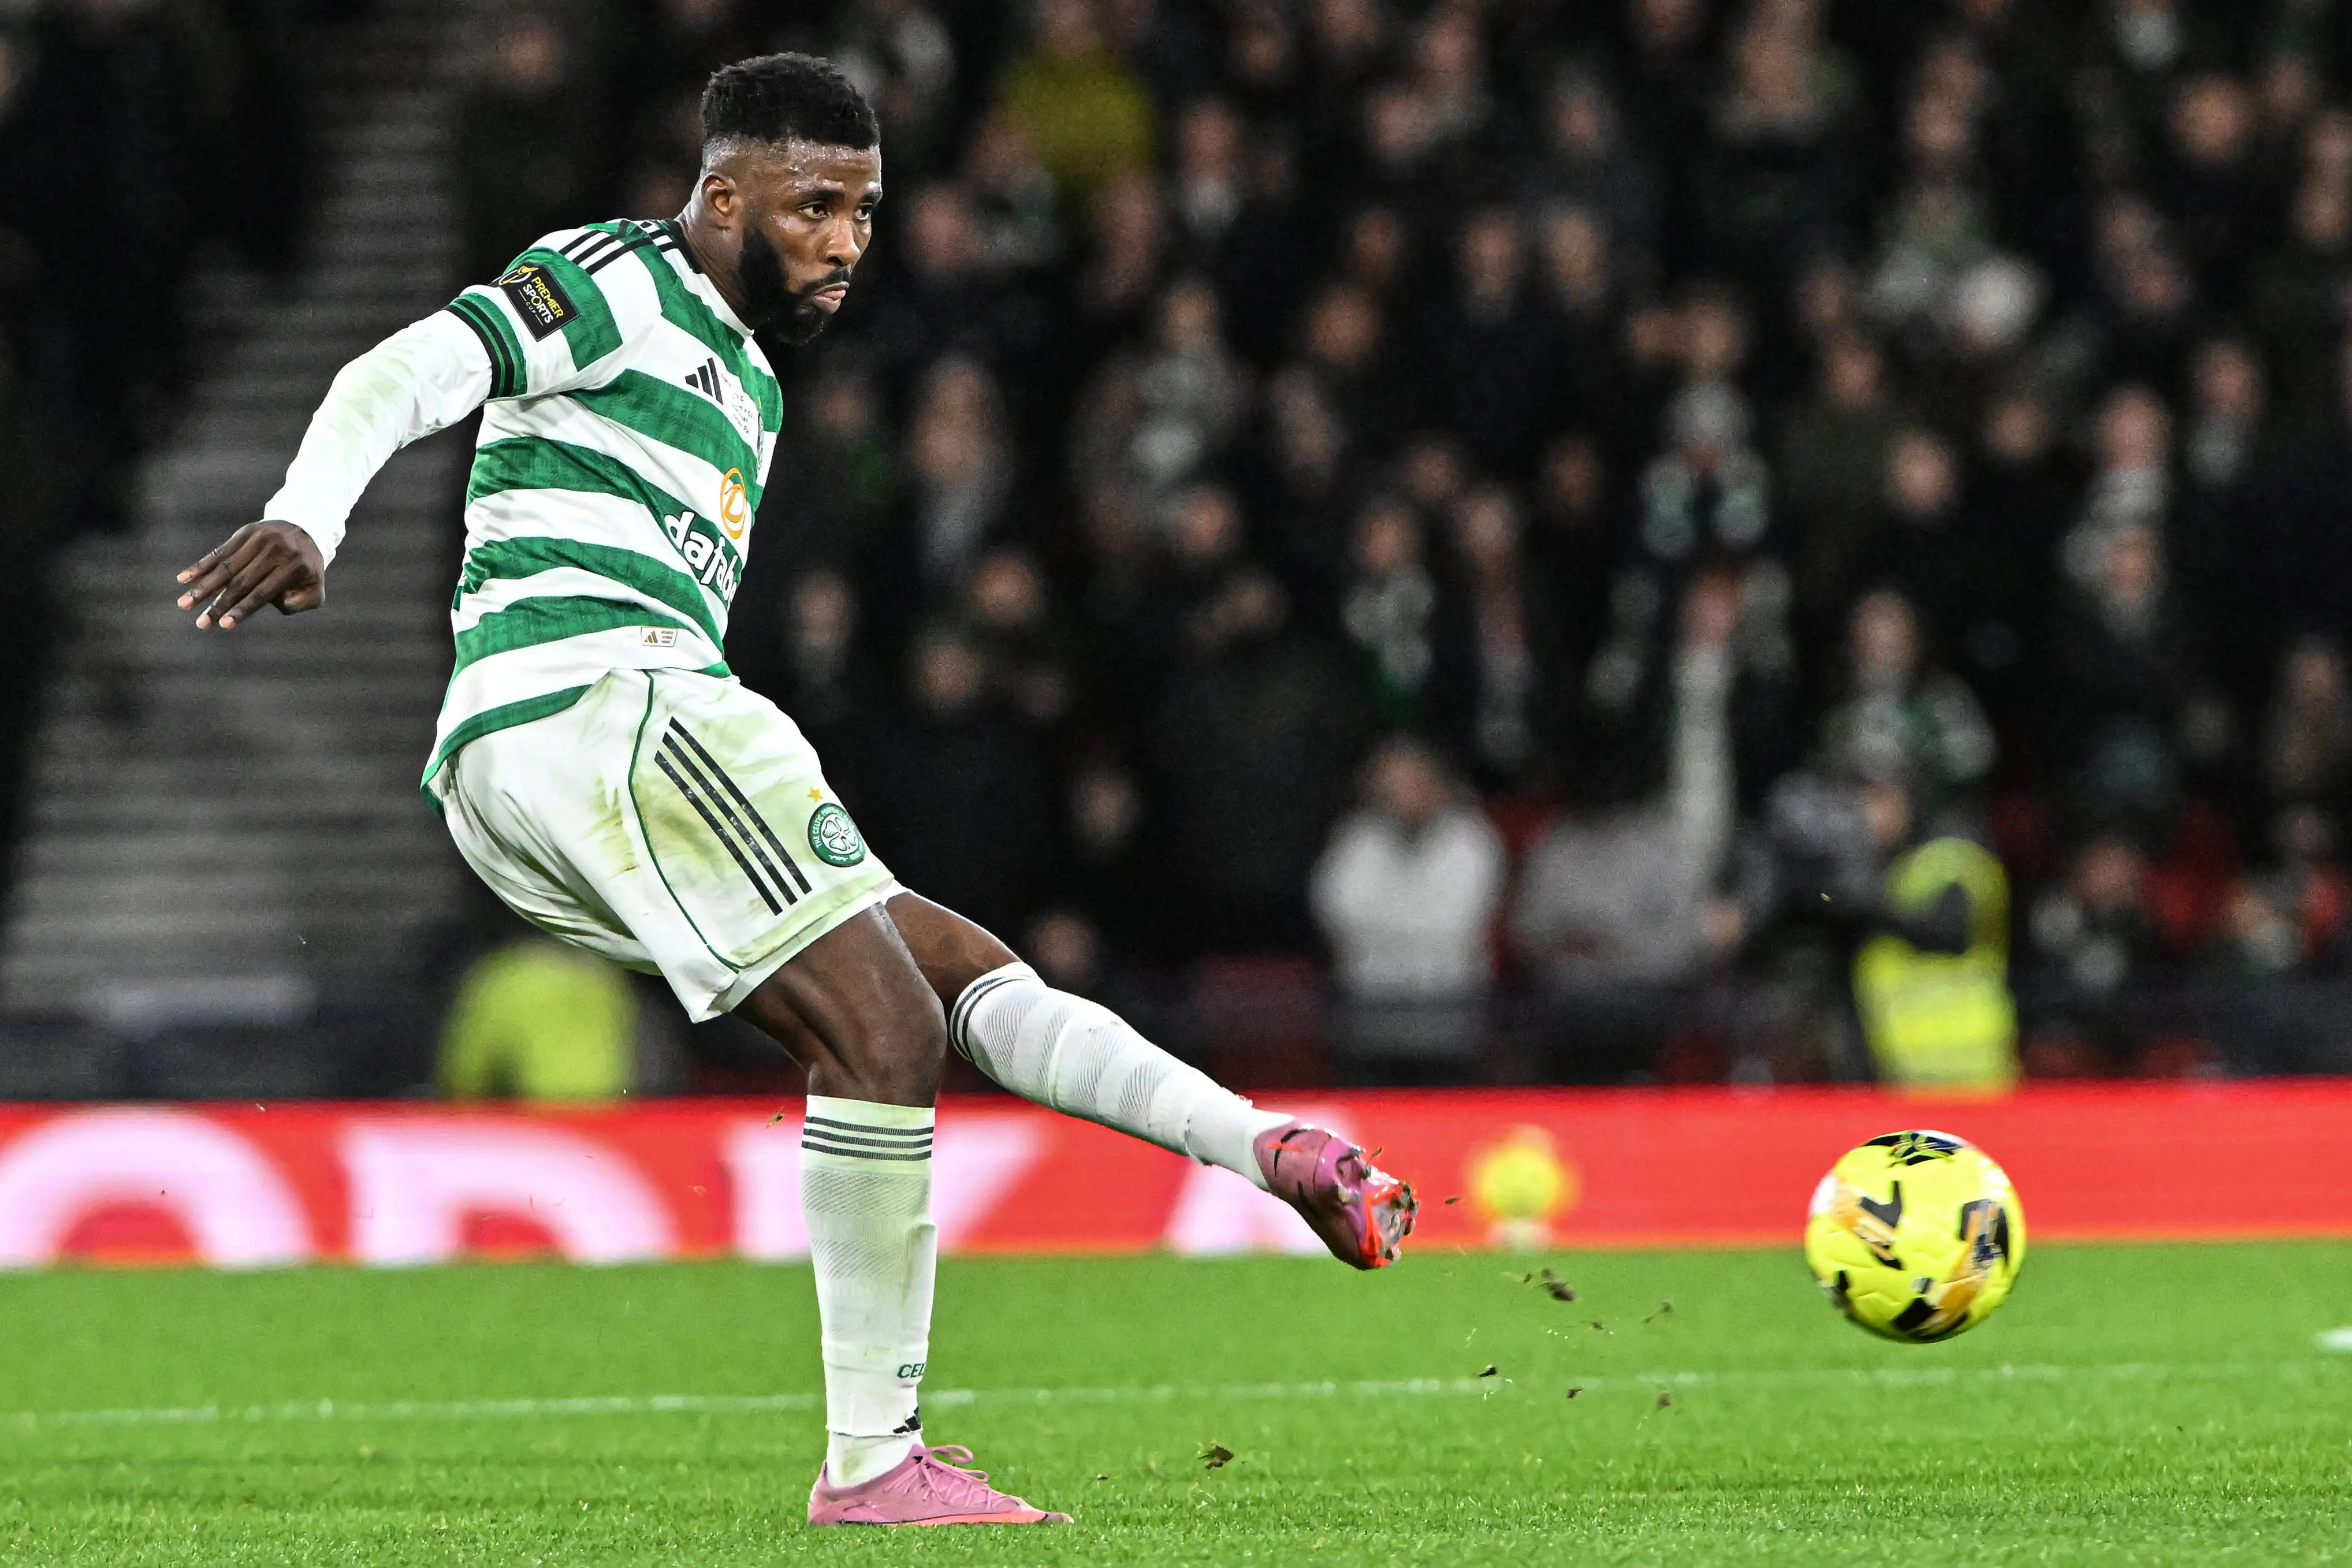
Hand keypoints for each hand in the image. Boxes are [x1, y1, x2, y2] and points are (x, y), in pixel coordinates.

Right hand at [175, 521, 325, 628]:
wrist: (306, 529)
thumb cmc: (308, 569)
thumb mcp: (315, 588)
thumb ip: (300, 603)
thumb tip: (272, 603)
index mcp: (295, 567)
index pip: (262, 594)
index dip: (242, 610)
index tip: (223, 625)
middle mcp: (276, 551)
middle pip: (241, 582)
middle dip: (218, 605)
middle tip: (200, 624)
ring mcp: (259, 539)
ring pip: (226, 567)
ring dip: (203, 588)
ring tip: (183, 604)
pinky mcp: (246, 532)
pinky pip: (220, 551)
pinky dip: (201, 566)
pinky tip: (184, 578)